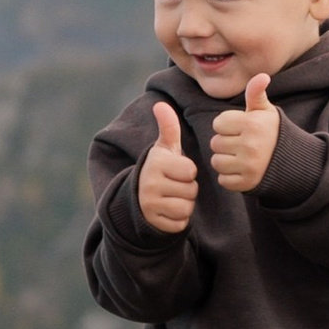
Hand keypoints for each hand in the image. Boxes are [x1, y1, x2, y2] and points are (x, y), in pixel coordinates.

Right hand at [136, 98, 199, 232]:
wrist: (138, 197)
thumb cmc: (159, 169)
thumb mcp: (163, 148)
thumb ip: (168, 127)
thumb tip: (161, 105)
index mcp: (155, 163)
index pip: (190, 171)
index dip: (188, 172)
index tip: (176, 171)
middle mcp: (149, 183)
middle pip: (190, 191)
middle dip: (187, 189)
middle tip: (174, 186)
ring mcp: (149, 204)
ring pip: (186, 208)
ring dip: (184, 205)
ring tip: (172, 197)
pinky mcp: (153, 222)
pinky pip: (180, 223)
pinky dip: (178, 220)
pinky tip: (168, 211)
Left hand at [208, 72, 278, 191]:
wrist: (290, 160)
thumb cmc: (271, 131)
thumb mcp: (265, 111)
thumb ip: (256, 93)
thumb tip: (262, 76)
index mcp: (252, 124)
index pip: (218, 123)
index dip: (227, 125)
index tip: (240, 129)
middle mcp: (250, 145)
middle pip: (215, 143)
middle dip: (225, 143)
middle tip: (241, 144)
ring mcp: (249, 166)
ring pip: (216, 162)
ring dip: (225, 160)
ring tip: (240, 156)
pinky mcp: (247, 183)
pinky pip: (223, 180)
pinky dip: (229, 177)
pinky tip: (242, 170)